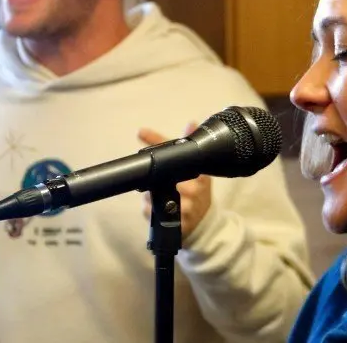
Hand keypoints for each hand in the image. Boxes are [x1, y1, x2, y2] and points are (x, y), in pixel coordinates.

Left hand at [138, 123, 211, 241]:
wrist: (205, 223)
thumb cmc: (198, 192)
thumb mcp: (199, 171)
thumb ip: (190, 149)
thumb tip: (192, 122)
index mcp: (200, 175)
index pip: (178, 154)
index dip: (158, 140)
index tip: (141, 131)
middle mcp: (193, 190)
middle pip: (161, 176)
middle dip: (152, 176)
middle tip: (149, 175)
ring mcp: (185, 208)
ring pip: (153, 195)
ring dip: (148, 193)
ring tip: (154, 194)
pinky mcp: (174, 223)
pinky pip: (150, 212)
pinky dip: (148, 208)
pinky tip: (154, 206)